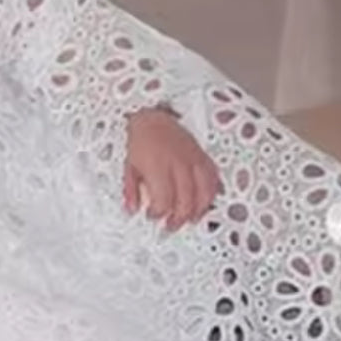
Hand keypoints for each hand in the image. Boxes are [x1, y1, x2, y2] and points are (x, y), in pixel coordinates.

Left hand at [124, 107, 221, 230]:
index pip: (164, 200)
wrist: (152, 114)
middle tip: (170, 225)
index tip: (152, 216)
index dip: (158, 213)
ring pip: (203, 192)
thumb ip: (130, 190)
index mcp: (158, 167)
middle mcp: (178, 164)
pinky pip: (213, 179)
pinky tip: (204, 202)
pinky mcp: (202, 156)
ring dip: (197, 210)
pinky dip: (210, 193)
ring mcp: (193, 160)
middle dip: (178, 218)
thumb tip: (131, 209)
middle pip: (186, 200)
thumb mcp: (127, 165)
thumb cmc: (139, 139)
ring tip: (189, 220)